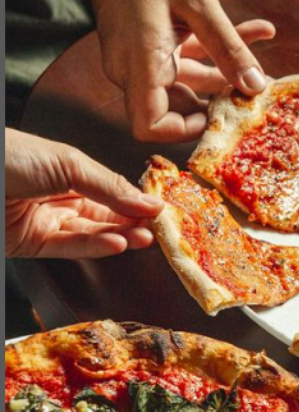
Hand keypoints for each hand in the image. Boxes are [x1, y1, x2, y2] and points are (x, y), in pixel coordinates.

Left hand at [5, 129, 163, 258]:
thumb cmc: (9, 154)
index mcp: (68, 171)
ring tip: (144, 237)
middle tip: (158, 228)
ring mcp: (46, 222)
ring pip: (91, 234)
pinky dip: (95, 247)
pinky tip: (117, 243)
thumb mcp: (68, 163)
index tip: (161, 208)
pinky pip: (70, 248)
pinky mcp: (33, 244)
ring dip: (120, 236)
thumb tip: (147, 201)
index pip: (111, 190)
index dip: (136, 200)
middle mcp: (59, 197)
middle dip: (133, 221)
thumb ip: (109, 186)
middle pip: (105, 214)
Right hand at [92, 0, 275, 142]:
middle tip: (255, 98)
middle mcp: (134, 66)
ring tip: (266, 70)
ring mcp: (140, 54)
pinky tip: (259, 31)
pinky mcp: (149, 39)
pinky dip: (216, 47)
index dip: (182, 132)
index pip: (149, 126)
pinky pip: (185, 54)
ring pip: (189, 76)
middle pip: (177, 104)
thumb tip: (256, 87)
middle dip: (219, 101)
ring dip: (227, 70)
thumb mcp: (197, 5)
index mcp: (139, 64)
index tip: (217, 120)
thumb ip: (228, 48)